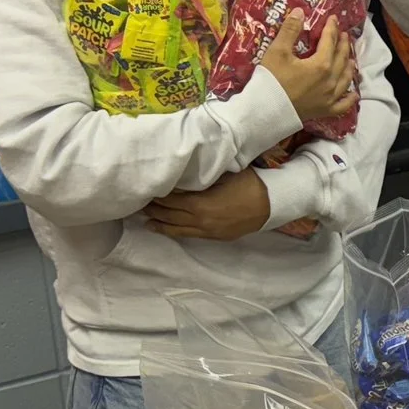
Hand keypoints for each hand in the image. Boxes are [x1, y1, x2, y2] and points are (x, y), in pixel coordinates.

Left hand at [143, 168, 271, 240]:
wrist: (270, 204)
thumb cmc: (248, 183)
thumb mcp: (224, 173)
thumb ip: (202, 175)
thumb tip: (183, 172)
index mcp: (200, 203)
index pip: (170, 199)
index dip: (157, 194)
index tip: (145, 187)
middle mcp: (199, 219)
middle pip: (169, 214)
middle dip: (153, 208)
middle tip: (137, 201)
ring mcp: (206, 230)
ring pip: (175, 228)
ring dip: (158, 222)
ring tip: (143, 217)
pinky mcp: (213, 236)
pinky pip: (187, 234)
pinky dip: (171, 231)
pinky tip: (161, 228)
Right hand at [258, 13, 355, 122]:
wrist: (266, 111)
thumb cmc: (271, 79)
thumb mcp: (278, 51)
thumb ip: (290, 30)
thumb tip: (300, 11)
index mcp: (321, 64)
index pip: (330, 41)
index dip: (332, 28)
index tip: (334, 19)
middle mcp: (330, 80)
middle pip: (341, 59)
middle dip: (343, 45)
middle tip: (344, 36)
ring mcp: (329, 97)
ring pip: (345, 79)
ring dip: (348, 66)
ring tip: (350, 58)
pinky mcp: (325, 110)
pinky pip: (343, 104)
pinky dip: (350, 98)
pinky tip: (354, 94)